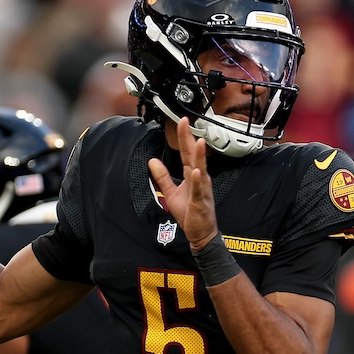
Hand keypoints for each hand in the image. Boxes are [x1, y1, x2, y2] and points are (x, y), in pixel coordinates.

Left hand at [148, 117, 219, 251]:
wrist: (201, 233)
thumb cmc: (189, 213)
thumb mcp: (171, 192)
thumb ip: (162, 177)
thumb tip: (152, 161)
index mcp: (192, 175)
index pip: (187, 152)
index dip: (184, 137)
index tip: (181, 121)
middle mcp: (200, 179)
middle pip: (194, 156)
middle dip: (190, 139)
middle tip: (185, 122)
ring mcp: (202, 190)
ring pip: (200, 170)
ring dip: (199, 156)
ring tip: (198, 142)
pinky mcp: (201, 202)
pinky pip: (199, 190)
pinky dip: (197, 181)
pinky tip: (196, 171)